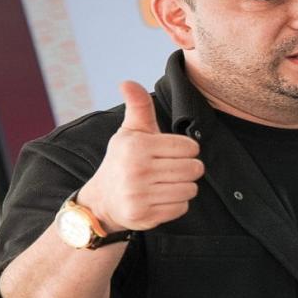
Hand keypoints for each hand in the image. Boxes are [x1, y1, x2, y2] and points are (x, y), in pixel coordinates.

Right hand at [77, 81, 204, 231]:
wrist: (102, 201)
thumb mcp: (130, 132)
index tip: (169, 153)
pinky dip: (176, 204)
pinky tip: (159, 198)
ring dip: (183, 187)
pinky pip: (182, 208)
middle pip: (195, 169)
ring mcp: (139, 195)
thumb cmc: (123, 160)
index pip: (190, 147)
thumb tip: (127, 82)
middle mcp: (137, 170)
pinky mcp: (144, 216)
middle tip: (170, 170)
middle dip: (188, 169)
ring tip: (164, 184)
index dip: (185, 150)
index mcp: (137, 146)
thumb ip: (138, 106)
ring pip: (190, 189)